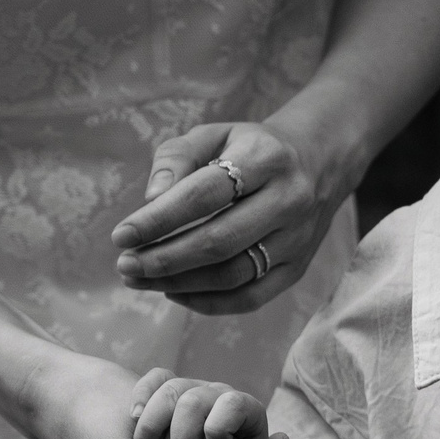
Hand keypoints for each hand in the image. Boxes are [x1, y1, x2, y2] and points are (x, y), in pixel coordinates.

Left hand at [111, 118, 348, 314]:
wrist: (318, 164)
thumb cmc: (249, 149)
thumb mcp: (214, 135)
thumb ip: (177, 159)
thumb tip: (150, 201)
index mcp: (266, 158)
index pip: (206, 194)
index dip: (159, 219)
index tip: (120, 236)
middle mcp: (290, 200)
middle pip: (220, 241)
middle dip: (164, 259)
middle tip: (125, 265)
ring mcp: (298, 239)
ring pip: (234, 275)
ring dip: (179, 284)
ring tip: (140, 279)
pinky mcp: (298, 269)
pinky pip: (250, 298)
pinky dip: (206, 303)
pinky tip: (173, 292)